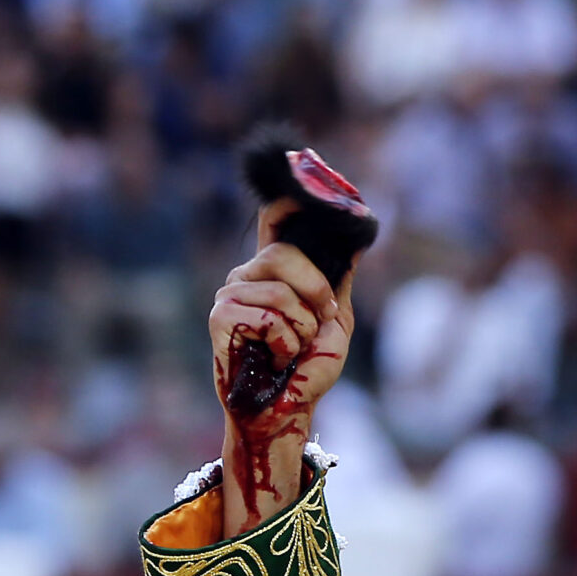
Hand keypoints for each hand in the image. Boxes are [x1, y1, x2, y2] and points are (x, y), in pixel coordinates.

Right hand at [208, 205, 356, 536]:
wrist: (287, 411)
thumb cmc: (308, 371)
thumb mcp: (334, 320)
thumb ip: (337, 279)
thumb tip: (355, 239)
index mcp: (275, 271)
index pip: (275, 218)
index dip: (289, 196)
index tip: (304, 164)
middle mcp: (248, 274)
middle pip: (287, 254)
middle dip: (316, 293)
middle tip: (316, 324)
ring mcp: (230, 293)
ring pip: (282, 290)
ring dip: (302, 329)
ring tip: (291, 350)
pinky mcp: (221, 318)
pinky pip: (270, 316)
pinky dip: (285, 343)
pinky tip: (274, 358)